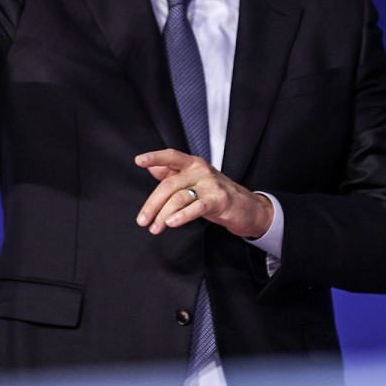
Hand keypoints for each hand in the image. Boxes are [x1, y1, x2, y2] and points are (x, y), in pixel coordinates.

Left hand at [134, 148, 273, 238]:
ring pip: (179, 198)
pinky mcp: (219, 200)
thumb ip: (173, 174)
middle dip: (152, 204)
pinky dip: (181, 216)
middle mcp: (201, 171)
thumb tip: (152, 168)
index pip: (171, 156)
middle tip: (142, 220)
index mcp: (193, 164)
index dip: (155, 157)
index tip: (138, 161)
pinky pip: (196, 208)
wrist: (247, 207)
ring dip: (163, 215)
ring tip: (154, 228)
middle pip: (169, 184)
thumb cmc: (216, 194)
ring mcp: (211, 185)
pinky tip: (171, 223)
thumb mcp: (194, 181)